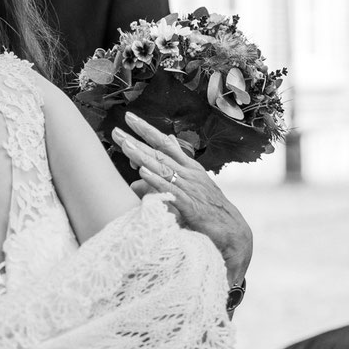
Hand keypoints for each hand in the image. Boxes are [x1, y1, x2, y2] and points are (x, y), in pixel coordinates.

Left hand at [111, 113, 252, 286]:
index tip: (129, 117)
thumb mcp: (194, 185)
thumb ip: (177, 168)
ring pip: (162, 168)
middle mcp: (189, 173)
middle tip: (116, 130)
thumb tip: (162, 150)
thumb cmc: (210, 209)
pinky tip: (142, 172)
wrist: (232, 231)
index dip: (146, 129)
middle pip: (159, 152)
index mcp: (189, 167)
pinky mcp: (190, 205)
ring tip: (125, 145)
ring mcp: (190, 187)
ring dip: (142, 156)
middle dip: (137, 140)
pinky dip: (156, 180)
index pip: (164, 143)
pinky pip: (169, 190)